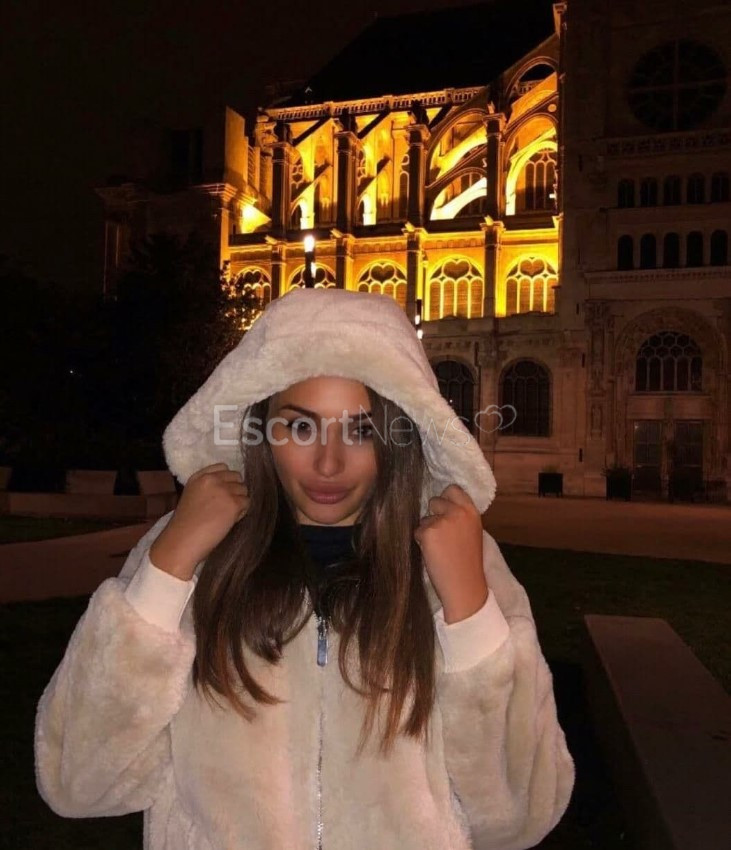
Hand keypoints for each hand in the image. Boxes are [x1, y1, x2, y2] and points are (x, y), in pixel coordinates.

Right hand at [149, 463, 249, 580]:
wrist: (183, 540)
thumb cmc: (185, 524)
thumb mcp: (191, 496)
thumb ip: (207, 488)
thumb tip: (228, 487)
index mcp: (199, 477)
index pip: (223, 467)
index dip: (227, 479)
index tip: (224, 491)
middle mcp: (212, 479)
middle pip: (237, 477)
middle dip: (235, 489)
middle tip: (227, 505)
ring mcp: (224, 490)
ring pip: (244, 490)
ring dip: (239, 501)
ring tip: (227, 515)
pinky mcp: (234, 503)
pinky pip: (247, 503)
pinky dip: (242, 512)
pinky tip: (230, 521)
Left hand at [414, 484, 486, 623]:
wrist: (464, 586)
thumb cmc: (467, 563)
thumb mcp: (471, 532)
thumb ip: (459, 517)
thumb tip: (439, 506)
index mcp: (472, 512)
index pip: (453, 489)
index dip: (446, 499)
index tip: (444, 511)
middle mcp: (458, 512)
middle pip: (435, 501)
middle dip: (433, 514)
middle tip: (440, 534)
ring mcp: (442, 521)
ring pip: (424, 518)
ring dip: (427, 530)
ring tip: (439, 549)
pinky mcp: (428, 532)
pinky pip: (417, 531)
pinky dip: (421, 542)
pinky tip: (432, 554)